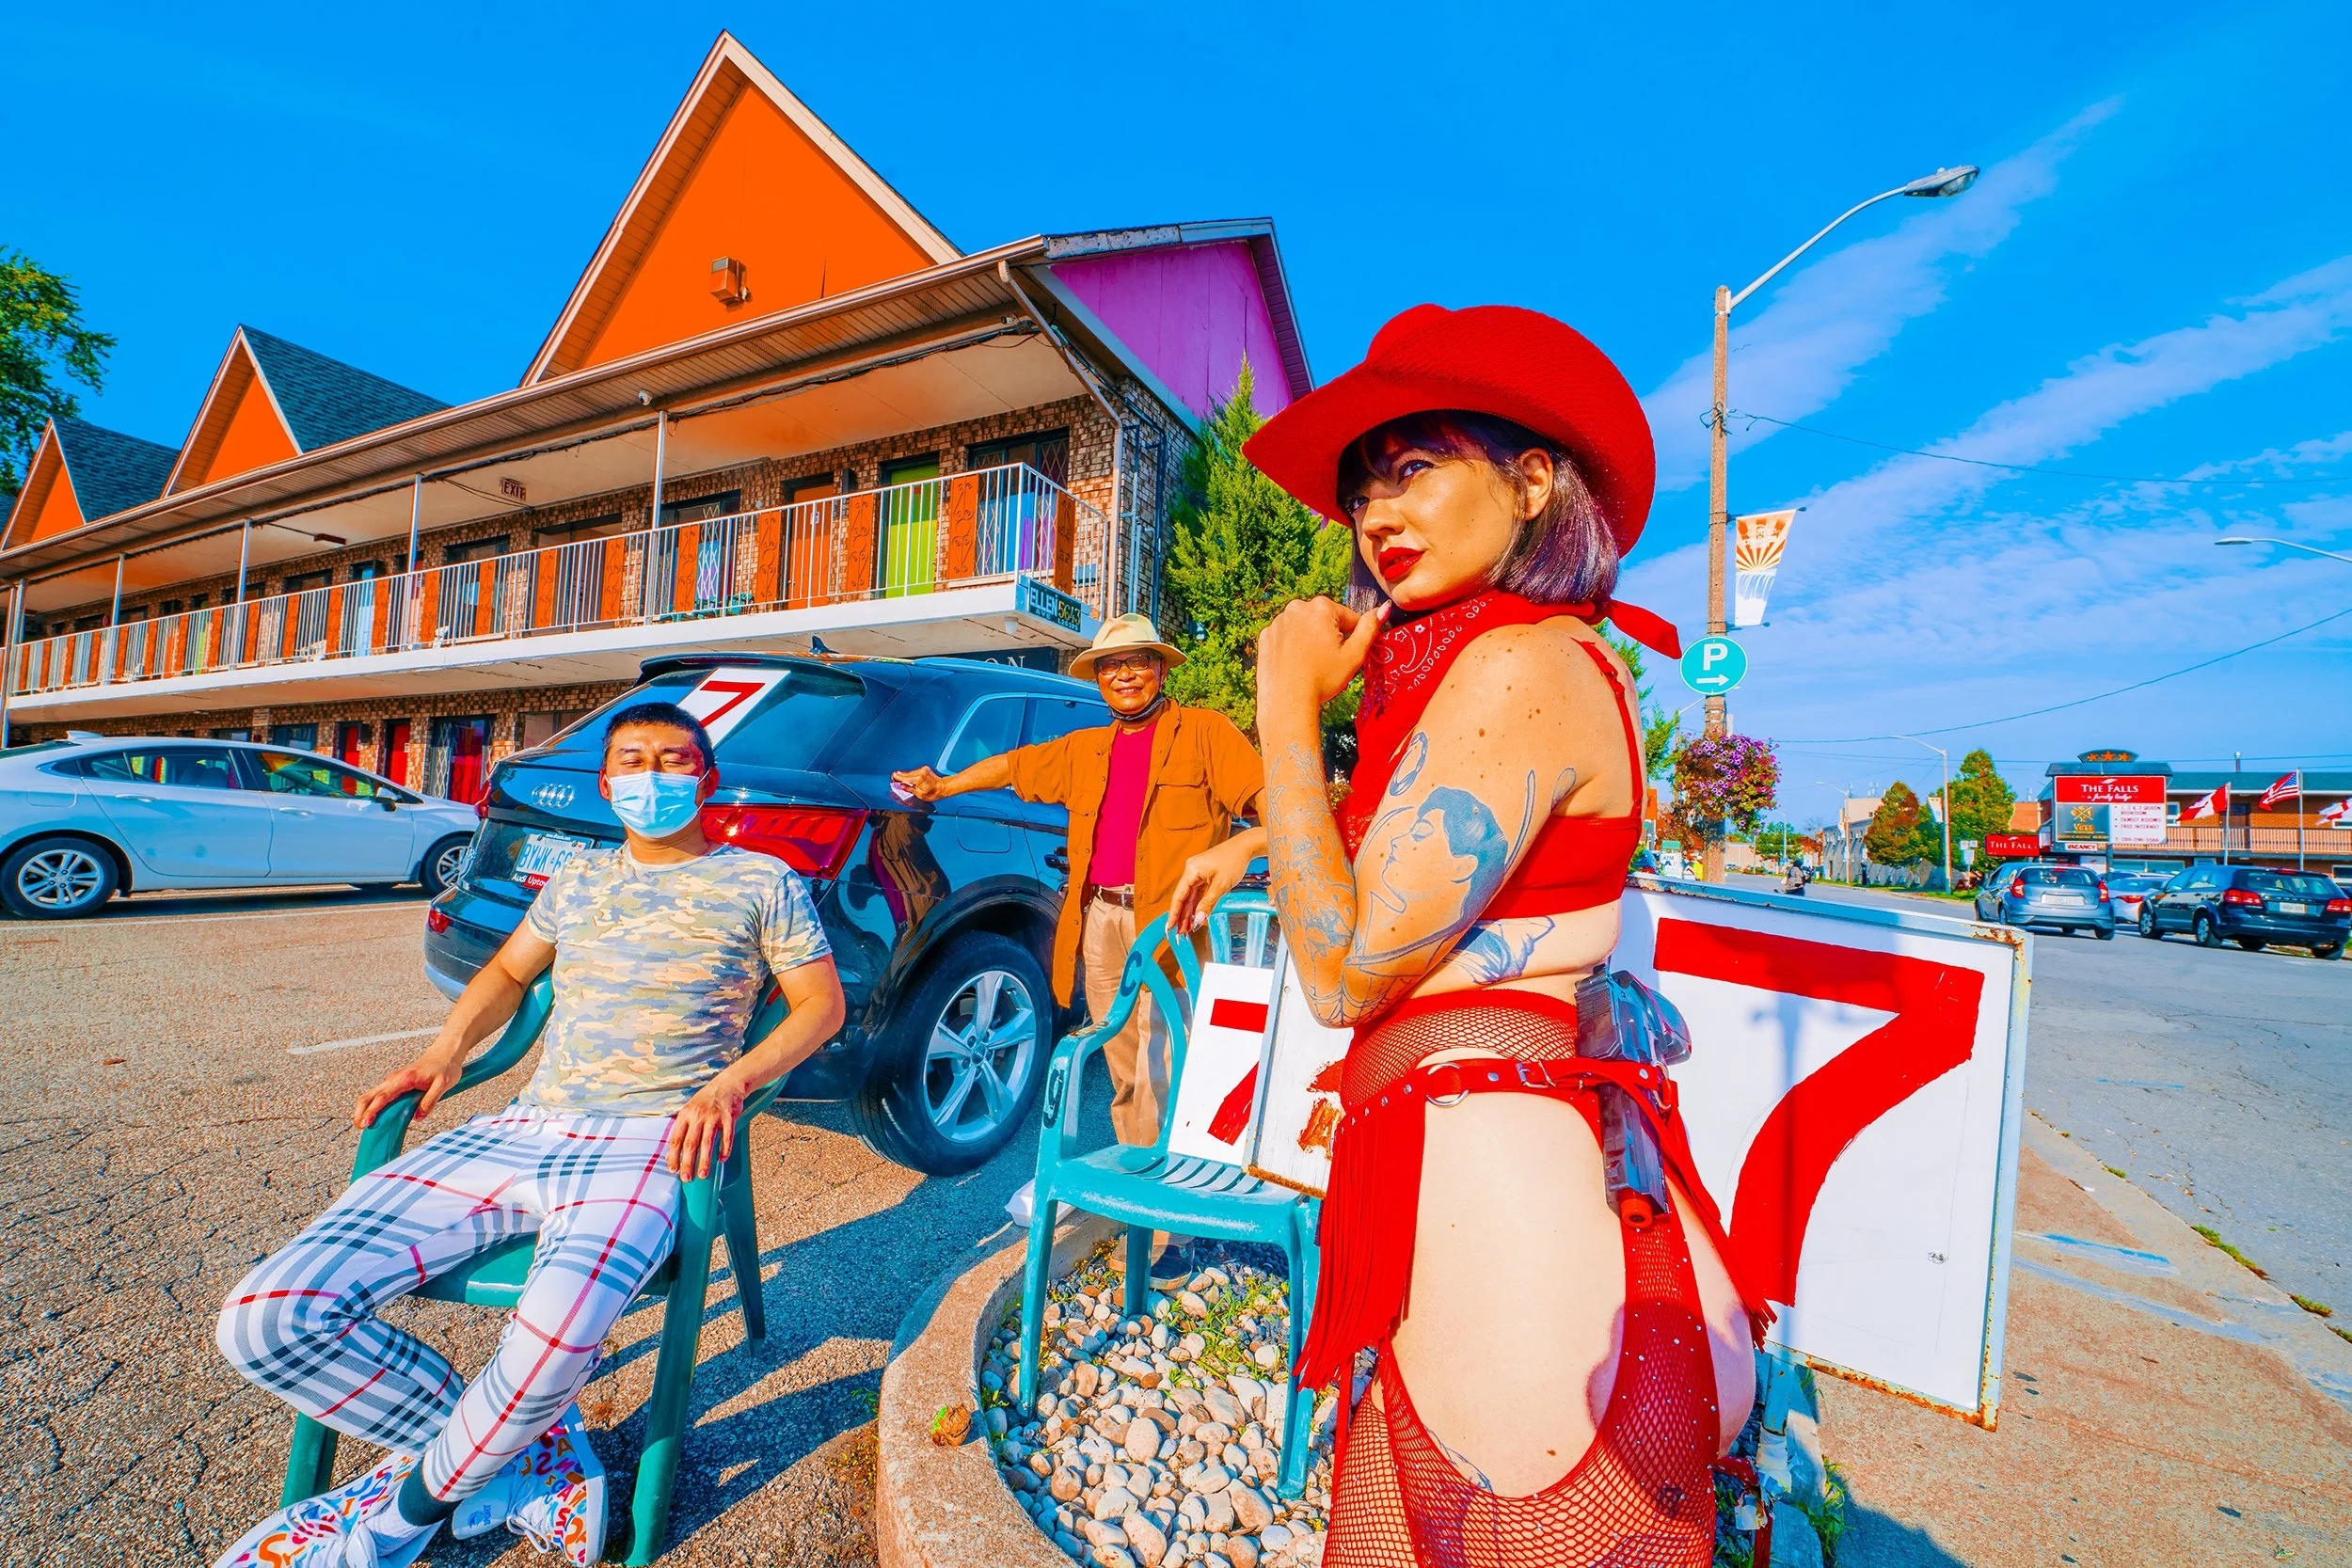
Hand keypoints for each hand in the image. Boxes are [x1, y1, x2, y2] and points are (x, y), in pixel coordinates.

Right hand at [354, 1052, 460, 1128]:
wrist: (445, 1054)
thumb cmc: (445, 1068)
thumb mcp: (443, 1085)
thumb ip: (430, 1101)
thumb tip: (418, 1117)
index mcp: (404, 1079)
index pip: (383, 1097)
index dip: (372, 1111)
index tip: (365, 1123)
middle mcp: (394, 1079)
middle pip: (369, 1095)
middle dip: (360, 1111)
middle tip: (359, 1127)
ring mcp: (392, 1081)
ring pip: (371, 1095)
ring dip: (364, 1109)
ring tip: (363, 1125)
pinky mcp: (394, 1084)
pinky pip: (379, 1095)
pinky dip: (372, 1106)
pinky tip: (374, 1117)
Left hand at [667, 1074, 747, 1178]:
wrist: (728, 1084)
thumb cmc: (706, 1100)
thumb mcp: (689, 1110)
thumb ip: (682, 1129)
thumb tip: (672, 1153)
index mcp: (685, 1114)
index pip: (676, 1139)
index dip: (673, 1156)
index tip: (673, 1170)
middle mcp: (698, 1115)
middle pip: (690, 1143)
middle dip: (687, 1163)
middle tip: (686, 1178)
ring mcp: (714, 1116)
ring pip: (707, 1142)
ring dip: (705, 1161)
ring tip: (703, 1174)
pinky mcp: (729, 1116)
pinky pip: (727, 1136)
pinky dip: (724, 1149)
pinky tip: (722, 1159)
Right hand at [891, 765, 944, 801]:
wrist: (943, 787)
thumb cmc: (934, 793)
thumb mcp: (920, 794)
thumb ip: (910, 789)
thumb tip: (902, 786)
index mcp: (918, 779)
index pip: (905, 778)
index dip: (898, 778)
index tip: (893, 777)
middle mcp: (920, 772)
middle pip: (907, 774)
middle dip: (900, 776)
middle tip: (894, 777)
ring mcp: (923, 769)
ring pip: (911, 772)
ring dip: (906, 775)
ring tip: (900, 778)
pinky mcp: (925, 769)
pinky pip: (915, 772)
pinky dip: (911, 775)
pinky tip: (908, 777)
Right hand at [1169, 838, 1252, 933]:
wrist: (1245, 847)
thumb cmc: (1234, 861)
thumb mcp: (1221, 886)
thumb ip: (1208, 904)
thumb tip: (1199, 920)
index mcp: (1191, 871)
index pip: (1179, 896)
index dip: (1174, 914)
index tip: (1170, 928)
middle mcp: (1191, 870)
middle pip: (1183, 898)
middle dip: (1182, 917)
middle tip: (1180, 934)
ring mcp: (1197, 872)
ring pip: (1190, 896)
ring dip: (1189, 912)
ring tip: (1186, 929)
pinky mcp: (1204, 874)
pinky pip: (1197, 892)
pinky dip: (1197, 904)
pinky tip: (1195, 916)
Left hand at [1258, 597, 1386, 721]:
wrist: (1287, 701)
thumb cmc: (1323, 679)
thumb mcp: (1354, 655)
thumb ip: (1370, 628)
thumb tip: (1383, 609)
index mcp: (1321, 607)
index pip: (1348, 618)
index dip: (1352, 638)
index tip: (1345, 655)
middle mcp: (1297, 607)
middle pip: (1324, 620)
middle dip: (1330, 636)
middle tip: (1328, 662)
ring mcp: (1278, 621)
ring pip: (1304, 627)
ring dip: (1310, 640)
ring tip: (1311, 665)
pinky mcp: (1265, 636)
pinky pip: (1286, 637)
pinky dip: (1292, 647)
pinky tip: (1295, 665)